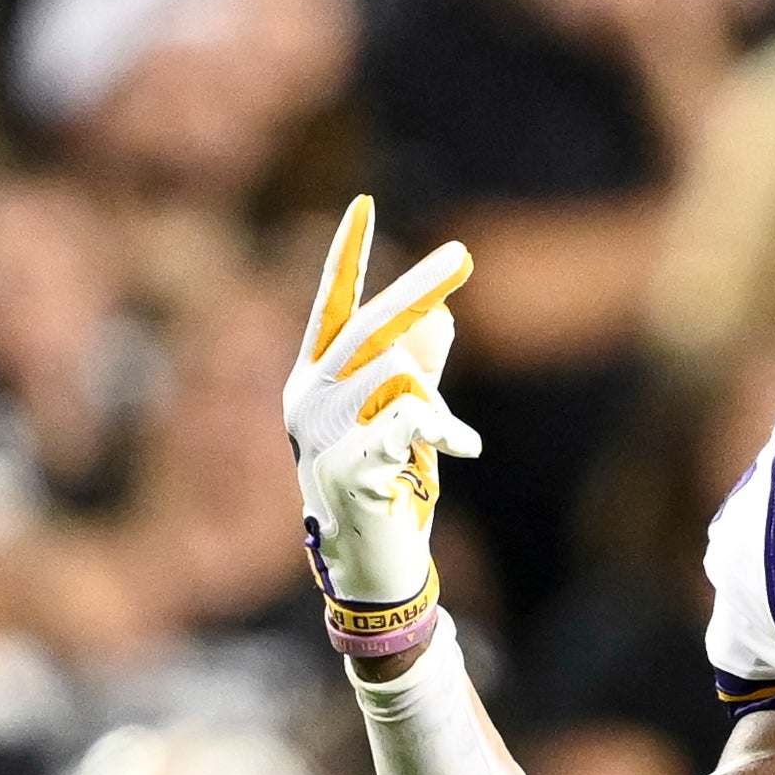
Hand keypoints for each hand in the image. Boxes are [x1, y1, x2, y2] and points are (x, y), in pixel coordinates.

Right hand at [285, 196, 478, 657]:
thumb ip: (417, 370)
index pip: (332, 306)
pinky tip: (465, 450)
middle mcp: (308, 399)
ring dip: (435, 406)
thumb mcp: (403, 421)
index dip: (347, 255)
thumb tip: (439, 314)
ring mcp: (322, 434)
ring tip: (449, 441)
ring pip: (396, 376)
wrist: (372, 570)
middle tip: (462, 255)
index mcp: (313, 381)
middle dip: (419, 288)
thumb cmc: (387, 492)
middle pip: (370, 326)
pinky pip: (407, 424)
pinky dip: (445, 432)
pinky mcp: (348, 467)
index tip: (362, 203)